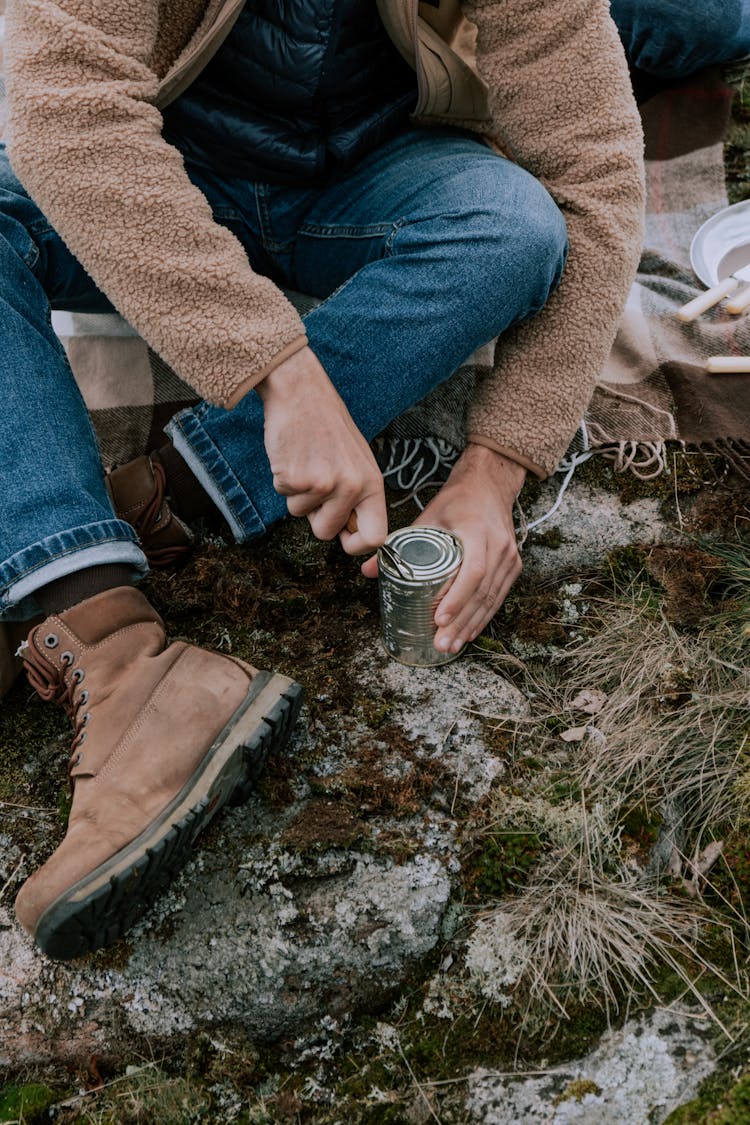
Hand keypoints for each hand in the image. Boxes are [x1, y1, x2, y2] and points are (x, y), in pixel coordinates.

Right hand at [256, 347, 386, 553]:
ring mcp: (323, 484)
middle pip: (326, 533)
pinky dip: (282, 480)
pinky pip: (283, 496)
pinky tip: (292, 456)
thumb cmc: (328, 427)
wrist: (302, 394)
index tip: (344, 539)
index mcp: (371, 483)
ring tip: (306, 462)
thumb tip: (350, 533)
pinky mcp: (295, 478)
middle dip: (315, 517)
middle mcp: (351, 487)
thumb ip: (357, 496)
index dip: (356, 546)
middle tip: (315, 485)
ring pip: (300, 515)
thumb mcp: (357, 461)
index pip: (375, 537)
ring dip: (297, 495)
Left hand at [361, 444, 524, 651]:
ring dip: (471, 625)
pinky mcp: (513, 565)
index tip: (439, 619)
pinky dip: (483, 617)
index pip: (472, 572)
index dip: (457, 598)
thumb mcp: (427, 516)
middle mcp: (499, 547)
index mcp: (478, 532)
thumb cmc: (458, 500)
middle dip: (461, 622)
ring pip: (492, 599)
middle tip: (441, 643)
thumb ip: (400, 542)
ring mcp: (510, 557)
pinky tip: (469, 633)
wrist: (490, 485)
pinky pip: (499, 596)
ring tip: (451, 645)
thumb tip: (369, 570)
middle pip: (481, 593)